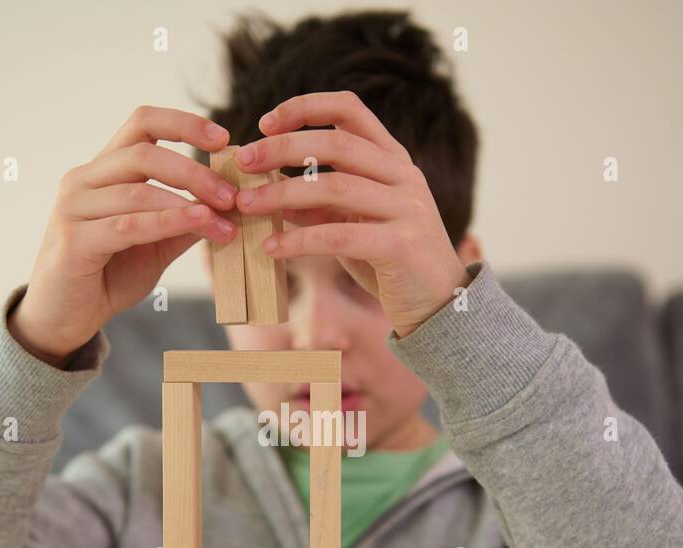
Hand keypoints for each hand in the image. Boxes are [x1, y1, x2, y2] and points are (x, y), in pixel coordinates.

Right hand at [10, 107, 239, 365]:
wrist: (65, 318)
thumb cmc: (109, 276)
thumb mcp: (156, 245)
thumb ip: (185, 221)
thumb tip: (229, 203)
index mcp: (103, 170)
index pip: (142, 123)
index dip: (183, 123)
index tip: (223, 138)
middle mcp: (83, 179)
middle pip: (144, 154)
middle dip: (195, 171)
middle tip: (232, 196)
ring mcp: (73, 208)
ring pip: (138, 191)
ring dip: (189, 202)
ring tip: (225, 220)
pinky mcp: (73, 241)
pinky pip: (127, 225)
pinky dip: (167, 222)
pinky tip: (198, 223)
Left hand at [231, 90, 470, 335]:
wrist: (439, 304)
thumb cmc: (390, 261)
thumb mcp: (352, 224)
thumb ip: (317, 206)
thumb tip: (266, 190)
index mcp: (392, 159)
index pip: (349, 110)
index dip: (304, 107)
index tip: (264, 123)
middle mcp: (403, 175)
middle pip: (336, 143)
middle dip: (282, 148)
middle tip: (243, 161)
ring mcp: (407, 207)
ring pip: (334, 187)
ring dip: (282, 194)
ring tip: (247, 204)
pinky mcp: (401, 245)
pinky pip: (340, 235)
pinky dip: (300, 240)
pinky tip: (272, 247)